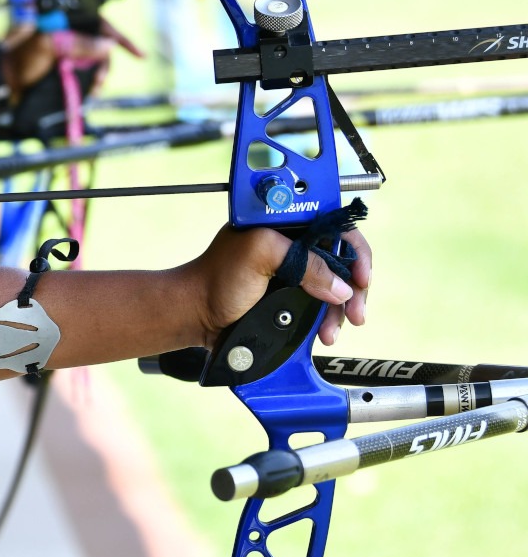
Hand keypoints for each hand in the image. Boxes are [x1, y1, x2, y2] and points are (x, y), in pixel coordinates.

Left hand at [1, 27, 114, 95]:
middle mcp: (70, 31)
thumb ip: (78, 43)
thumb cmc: (21, 58)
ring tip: (94, 88)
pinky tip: (91, 90)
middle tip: (100, 80)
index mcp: (65, 19)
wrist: (5, 81)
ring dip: (99, 74)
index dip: (119, 37)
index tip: (139, 54)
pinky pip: (88, 70)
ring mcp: (69, 49)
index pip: (100, 22)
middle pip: (102, 44)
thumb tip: (108, 46)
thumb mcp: (48, 46)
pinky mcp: (68, 65)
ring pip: (97, 59)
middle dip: (105, 62)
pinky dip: (92, 80)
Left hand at [187, 224, 372, 348]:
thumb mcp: (260, 255)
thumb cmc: (216, 279)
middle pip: (341, 260)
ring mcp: (294, 271)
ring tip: (331, 331)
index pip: (335, 227)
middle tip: (357, 312)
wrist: (196, 316)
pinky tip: (325, 333)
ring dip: (342, 309)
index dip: (354, 251)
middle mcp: (293, 244)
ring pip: (335, 286)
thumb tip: (341, 288)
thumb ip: (303, 261)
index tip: (361, 277)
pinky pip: (322, 304)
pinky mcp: (291, 295)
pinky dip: (329, 319)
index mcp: (285, 223)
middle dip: (354, 286)